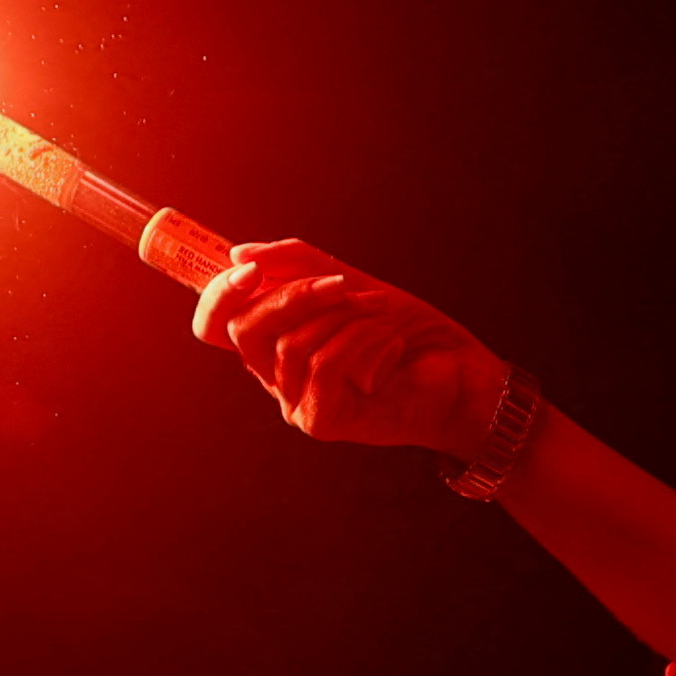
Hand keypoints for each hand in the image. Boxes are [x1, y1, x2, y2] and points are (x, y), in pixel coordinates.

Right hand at [193, 240, 519, 455]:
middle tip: (338, 282)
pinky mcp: (322, 422)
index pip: (215, 325)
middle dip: (291, 295)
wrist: (460, 374)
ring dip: (342, 315)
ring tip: (380, 312)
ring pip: (290, 345)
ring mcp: (296, 402)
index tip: (246, 267)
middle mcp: (277, 376)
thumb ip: (295, 264)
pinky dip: (360, 340)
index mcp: (274, 341)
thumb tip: (238, 254)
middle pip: (243, 332)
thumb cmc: (406, 331)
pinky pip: (323, 365)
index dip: (218, 295)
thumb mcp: (348, 283)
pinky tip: (388, 342)